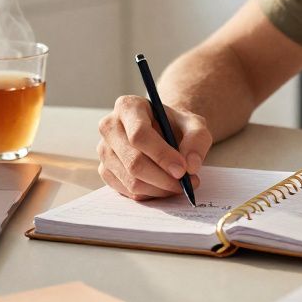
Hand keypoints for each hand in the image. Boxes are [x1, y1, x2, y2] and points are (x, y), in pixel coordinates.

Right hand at [96, 95, 211, 200]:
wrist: (162, 131)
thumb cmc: (175, 125)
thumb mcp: (194, 124)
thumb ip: (197, 139)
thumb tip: (191, 166)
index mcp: (128, 107)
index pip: (140, 135)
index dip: (162, 155)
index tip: (182, 170)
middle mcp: (110, 127)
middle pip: (134, 161)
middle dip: (163, 178)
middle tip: (186, 183)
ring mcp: (104, 150)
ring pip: (131, 180)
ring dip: (160, 189)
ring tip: (180, 185)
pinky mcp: (105, 171)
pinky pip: (127, 191)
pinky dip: (150, 194)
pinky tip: (164, 187)